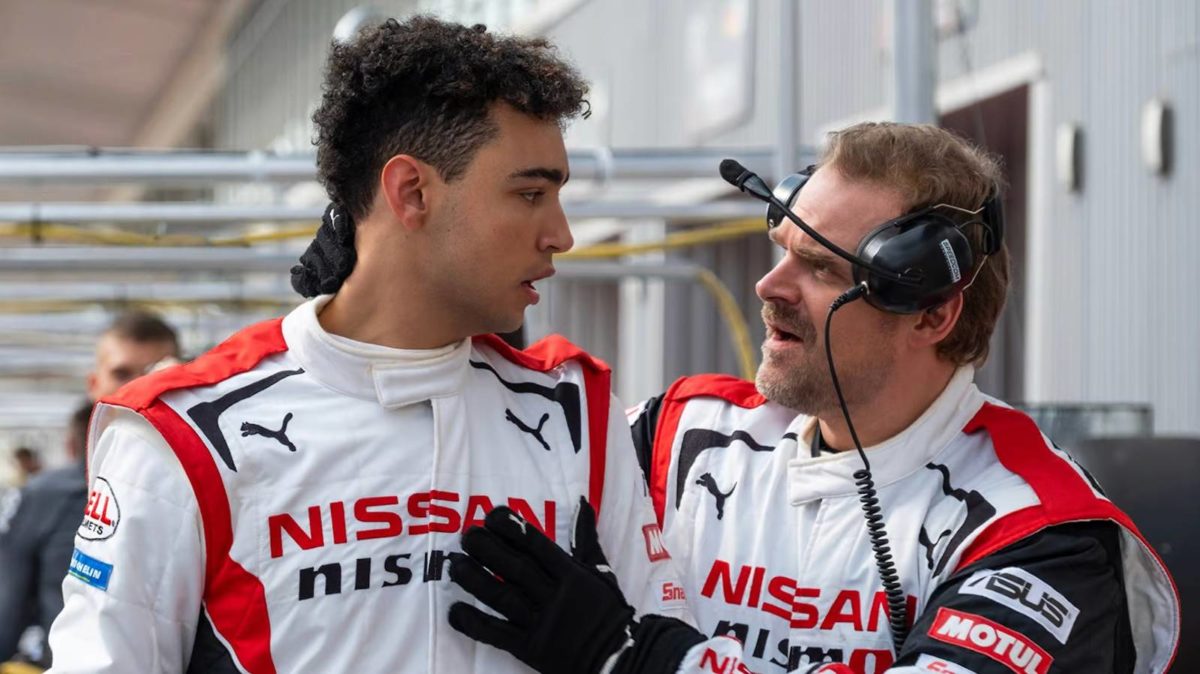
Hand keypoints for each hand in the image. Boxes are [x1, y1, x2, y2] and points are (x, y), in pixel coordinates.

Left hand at [448, 498, 634, 673]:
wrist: (618, 659)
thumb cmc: (607, 612)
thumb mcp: (601, 572)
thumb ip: (586, 539)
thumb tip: (583, 503)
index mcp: (573, 575)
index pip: (538, 546)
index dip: (513, 529)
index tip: (491, 516)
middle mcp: (556, 596)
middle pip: (517, 568)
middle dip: (489, 550)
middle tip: (467, 536)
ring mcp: (542, 623)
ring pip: (504, 598)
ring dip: (476, 580)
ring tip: (456, 565)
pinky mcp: (531, 649)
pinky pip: (498, 634)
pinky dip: (474, 623)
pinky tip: (455, 611)